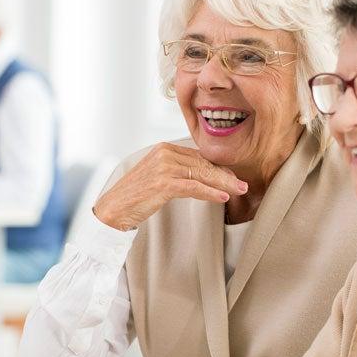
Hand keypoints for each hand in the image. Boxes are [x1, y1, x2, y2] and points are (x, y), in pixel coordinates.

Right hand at [94, 142, 247, 230]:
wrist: (113, 208)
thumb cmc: (134, 196)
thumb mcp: (156, 177)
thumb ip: (176, 172)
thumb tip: (201, 177)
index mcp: (164, 148)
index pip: (198, 156)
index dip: (218, 167)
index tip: (232, 176)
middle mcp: (164, 153)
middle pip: (203, 163)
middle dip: (225, 175)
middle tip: (243, 184)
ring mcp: (163, 167)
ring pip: (202, 174)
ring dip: (223, 183)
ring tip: (239, 190)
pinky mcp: (163, 183)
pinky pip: (194, 187)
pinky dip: (210, 192)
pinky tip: (223, 197)